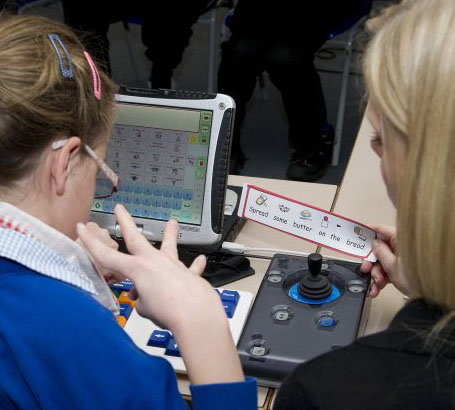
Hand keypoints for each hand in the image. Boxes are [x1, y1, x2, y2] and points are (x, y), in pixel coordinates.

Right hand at [77, 204, 244, 384]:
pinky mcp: (189, 274)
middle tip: (119, 208)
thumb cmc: (168, 311)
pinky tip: (200, 260)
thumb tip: (148, 296)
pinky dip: (195, 265)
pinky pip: (192, 268)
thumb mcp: (144, 308)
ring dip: (170, 234)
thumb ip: (143, 299)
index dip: (91, 242)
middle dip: (125, 222)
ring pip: (170, 246)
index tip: (81, 228)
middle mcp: (154, 261)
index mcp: (137, 269)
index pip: (107, 255)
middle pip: (136, 238)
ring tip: (172, 223)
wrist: (195, 314)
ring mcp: (172, 265)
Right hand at [360, 224, 409, 296]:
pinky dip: (382, 279)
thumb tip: (374, 243)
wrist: (428, 298)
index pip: (381, 230)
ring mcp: (402, 258)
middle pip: (380, 249)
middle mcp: (402, 247)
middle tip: (366, 269)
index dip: (368, 232)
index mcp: (401, 240)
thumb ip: (380, 252)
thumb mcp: (391, 265)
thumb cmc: (416, 280)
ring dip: (376, 274)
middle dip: (371, 262)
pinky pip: (388, 270)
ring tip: (376, 284)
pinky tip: (377, 288)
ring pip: (382, 261)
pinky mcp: (403, 269)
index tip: (358, 235)